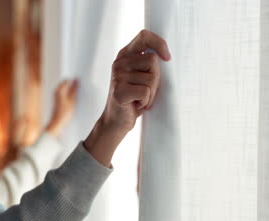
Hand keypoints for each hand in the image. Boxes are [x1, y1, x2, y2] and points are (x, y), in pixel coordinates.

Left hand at [46, 79, 78, 137]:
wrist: (57, 124)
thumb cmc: (64, 114)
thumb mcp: (72, 101)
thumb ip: (74, 89)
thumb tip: (76, 80)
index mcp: (59, 89)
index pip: (67, 79)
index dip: (74, 79)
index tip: (80, 79)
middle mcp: (56, 91)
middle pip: (66, 84)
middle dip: (73, 84)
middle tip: (81, 85)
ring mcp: (57, 96)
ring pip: (66, 89)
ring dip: (72, 90)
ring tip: (79, 93)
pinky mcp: (58, 100)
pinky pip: (66, 94)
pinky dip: (70, 94)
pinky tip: (75, 99)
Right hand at [84, 30, 170, 166]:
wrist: (116, 121)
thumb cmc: (134, 98)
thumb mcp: (141, 75)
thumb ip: (148, 62)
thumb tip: (168, 55)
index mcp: (124, 55)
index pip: (144, 36)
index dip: (159, 43)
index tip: (167, 58)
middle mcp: (119, 63)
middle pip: (153, 60)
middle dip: (156, 79)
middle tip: (147, 91)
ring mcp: (117, 76)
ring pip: (152, 78)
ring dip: (151, 93)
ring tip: (140, 99)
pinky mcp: (119, 91)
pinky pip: (146, 92)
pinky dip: (146, 102)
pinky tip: (136, 104)